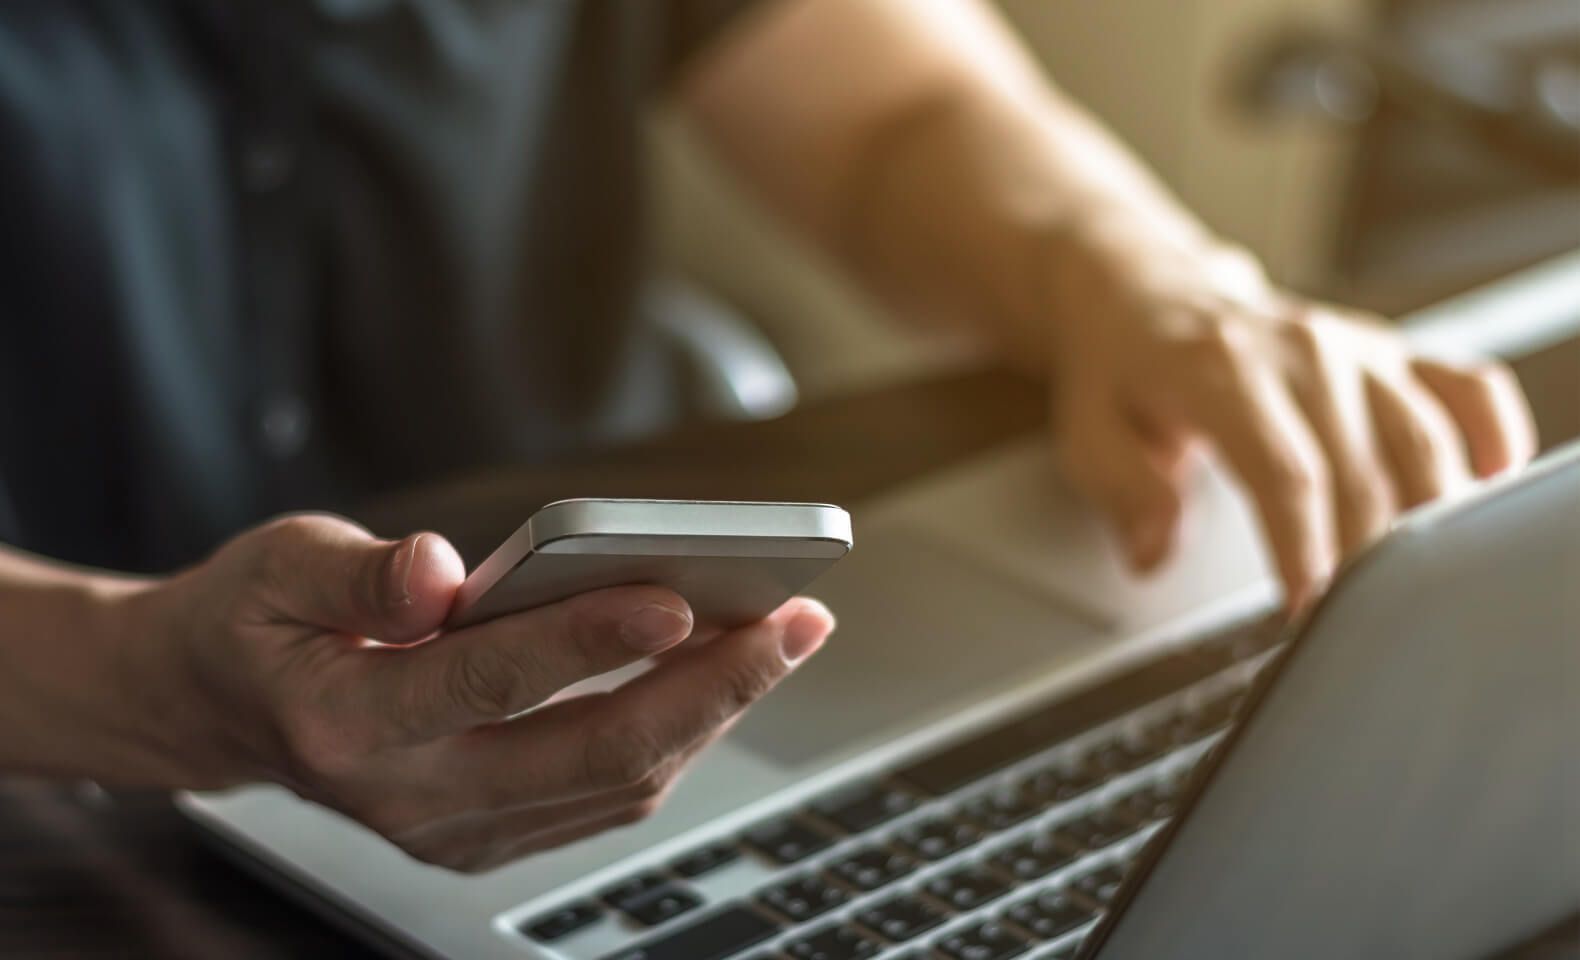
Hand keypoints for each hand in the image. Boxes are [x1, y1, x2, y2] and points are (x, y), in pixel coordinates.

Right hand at [121, 514, 832, 871]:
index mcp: (348, 721)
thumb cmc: (254, 623)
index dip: (588, 638)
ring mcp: (454, 830)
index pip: (489, 680)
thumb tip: (443, 570)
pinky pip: (606, 799)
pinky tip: (720, 676)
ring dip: (712, 711)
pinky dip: (676, 737)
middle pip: (590, 754)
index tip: (680, 592)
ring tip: (783, 635)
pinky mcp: (488, 835)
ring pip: (616, 785)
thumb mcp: (278, 565)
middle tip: (793, 620)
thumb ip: (360, 573)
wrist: (217, 707)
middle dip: (708, 687)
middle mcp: (408, 796)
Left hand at [1047, 226, 1535, 609]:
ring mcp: (1352, 348)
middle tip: (1348, 624)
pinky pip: (1464, 387)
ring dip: (1425, 520)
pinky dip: (1490, 435)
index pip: (1285, 473)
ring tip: (1410, 589)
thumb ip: (1124, 492)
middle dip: (1359, 559)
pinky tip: (1487, 486)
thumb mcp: (1087, 430)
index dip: (1305, 550)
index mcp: (1221, 368)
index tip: (1307, 612)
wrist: (1143, 292)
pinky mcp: (1386, 351)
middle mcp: (1300, 350)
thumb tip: (1154, 553)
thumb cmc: (1119, 369)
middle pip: (1359, 471)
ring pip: (1421, 439)